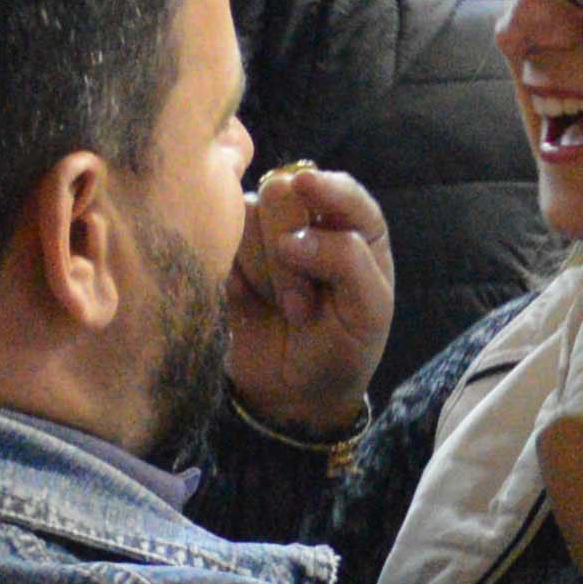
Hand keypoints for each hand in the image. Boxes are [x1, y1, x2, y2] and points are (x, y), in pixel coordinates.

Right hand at [224, 161, 392, 439]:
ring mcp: (260, 235)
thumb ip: (347, 262)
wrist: (293, 396)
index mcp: (351, 226)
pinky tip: (248, 302)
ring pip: (244, 216)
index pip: (341, 190)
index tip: (308, 189)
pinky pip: (214, 239)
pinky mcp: (224, 254)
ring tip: (283, 310)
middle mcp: (305, 220)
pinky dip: (233, 271)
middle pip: (282, 193)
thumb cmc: (340, 349)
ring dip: (264, 269)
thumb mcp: (367, 312)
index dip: (326, 187)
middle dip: (290, 249)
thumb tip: (291, 239)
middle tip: (301, 304)